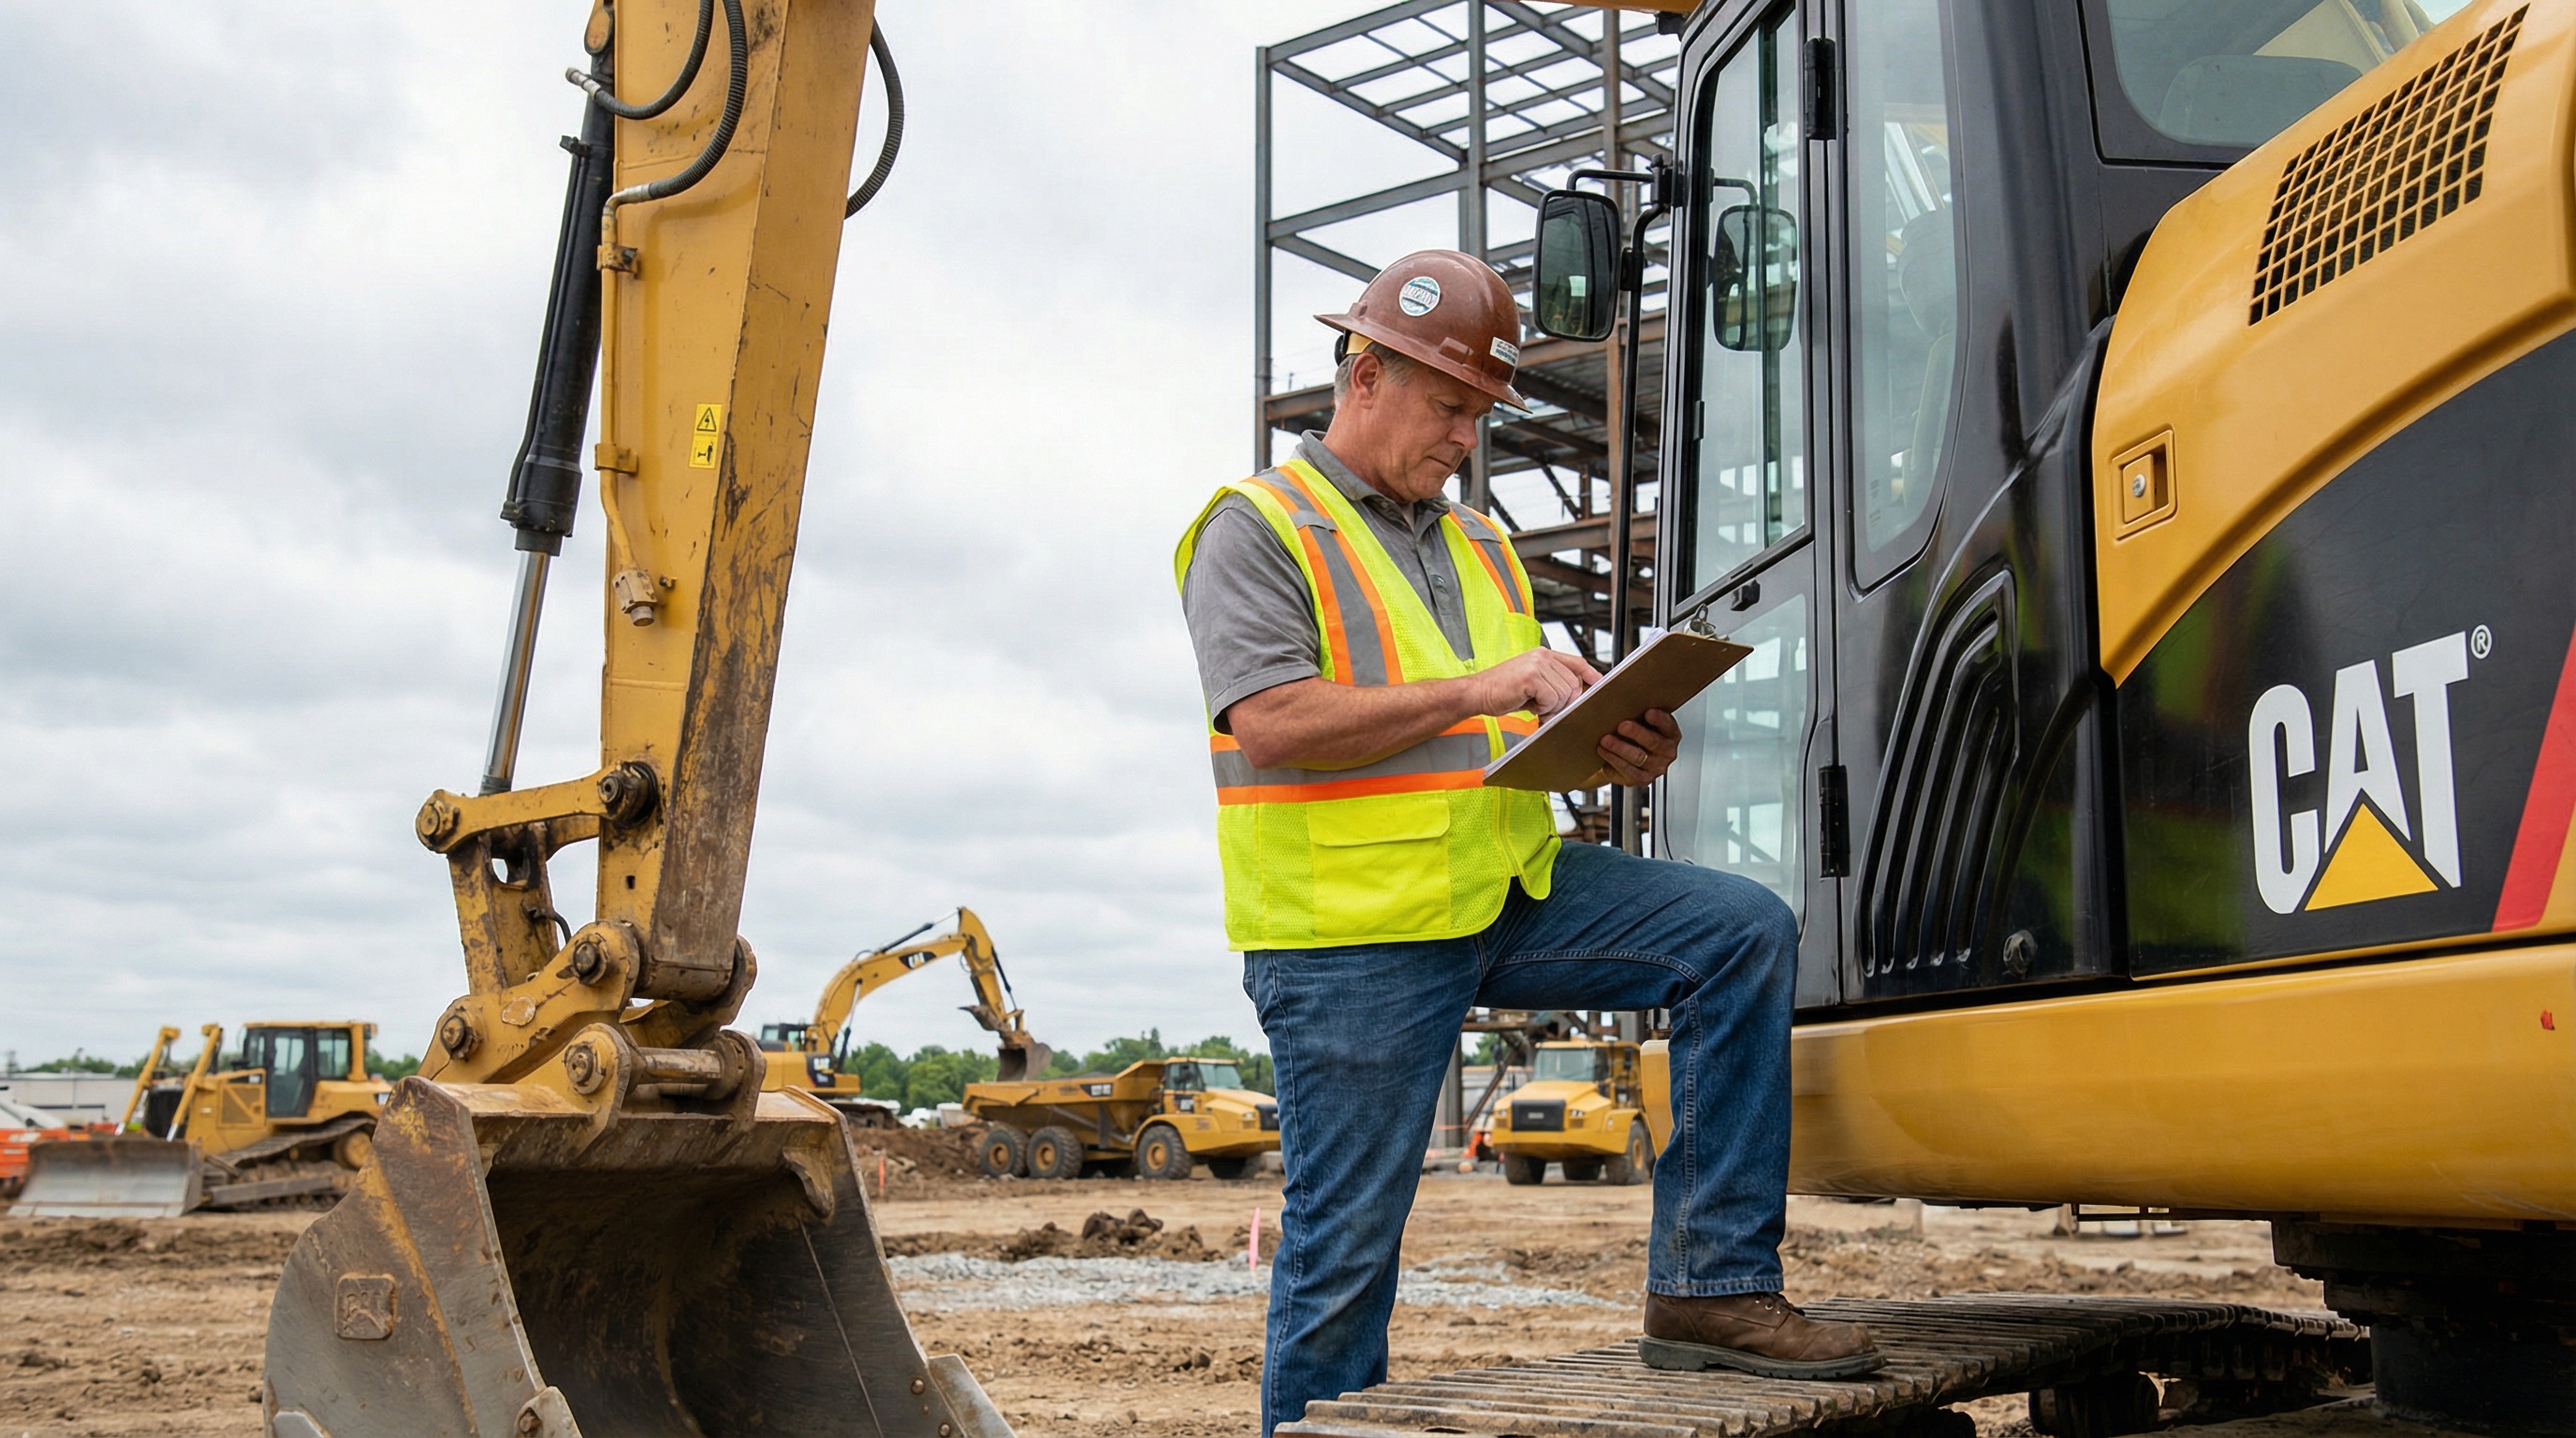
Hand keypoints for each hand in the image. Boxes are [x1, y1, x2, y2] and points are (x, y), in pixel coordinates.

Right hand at [1473, 648, 1600, 718]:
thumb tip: (1574, 694)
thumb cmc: (1501, 691)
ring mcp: (1537, 664)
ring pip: (1564, 693)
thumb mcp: (1530, 683)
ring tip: (1533, 705)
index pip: (1576, 662)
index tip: (1598, 682)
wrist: (1477, 693)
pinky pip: (1552, 699)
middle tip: (1543, 707)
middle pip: (1573, 684)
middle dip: (1563, 702)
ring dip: (1550, 707)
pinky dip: (1542, 708)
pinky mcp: (1531, 676)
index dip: (1590, 673)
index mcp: (1543, 655)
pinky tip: (1528, 704)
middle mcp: (1542, 656)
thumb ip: (1551, 683)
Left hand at [1595, 709, 1680, 786]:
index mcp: (1671, 733)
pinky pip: (1628, 770)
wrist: (1623, 756)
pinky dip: (1613, 759)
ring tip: (1606, 739)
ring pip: (1638, 757)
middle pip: (1654, 742)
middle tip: (1621, 725)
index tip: (1648, 712)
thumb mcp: (1637, 718)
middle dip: (1636, 733)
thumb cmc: (1632, 733)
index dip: (1659, 719)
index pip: (1669, 725)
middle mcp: (1667, 751)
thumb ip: (1635, 708)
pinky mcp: (1643, 779)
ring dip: (1620, 747)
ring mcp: (1657, 767)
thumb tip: (1616, 690)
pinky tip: (1603, 750)